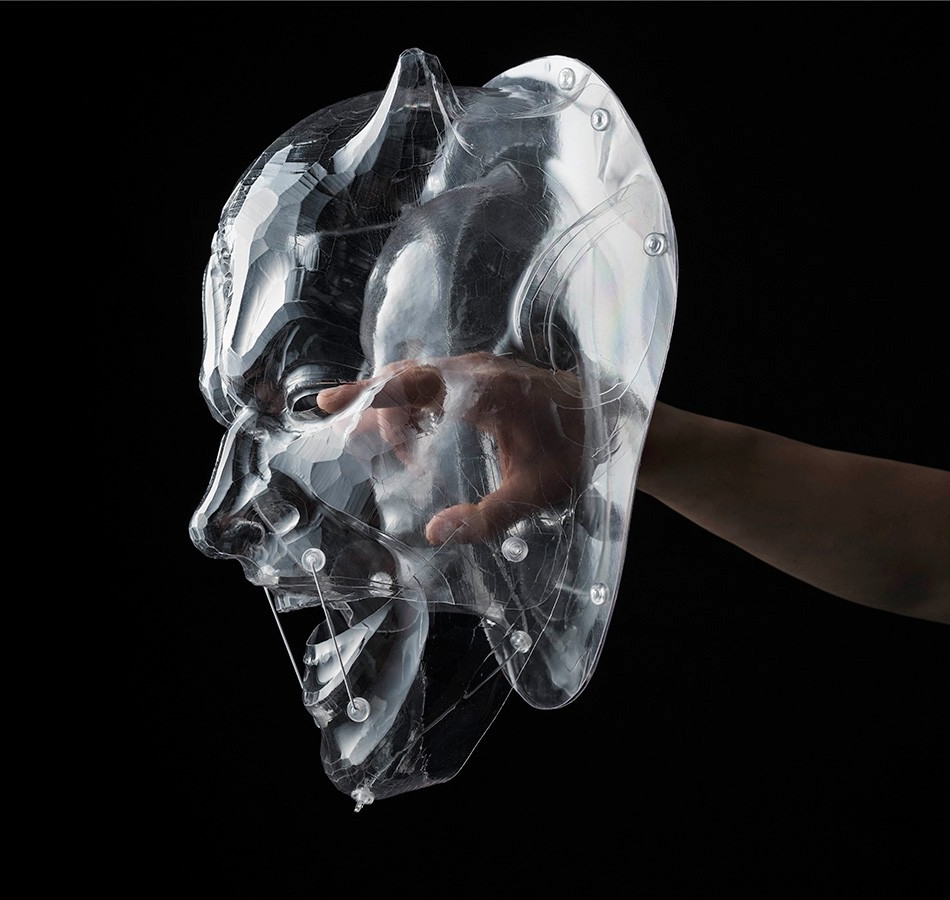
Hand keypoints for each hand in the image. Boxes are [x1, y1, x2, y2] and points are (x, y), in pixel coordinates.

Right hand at [318, 352, 584, 544]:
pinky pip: (438, 381)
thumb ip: (485, 517)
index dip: (375, 399)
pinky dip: (414, 400)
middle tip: (334, 414)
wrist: (615, 423)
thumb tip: (433, 534)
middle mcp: (479, 371)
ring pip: (421, 376)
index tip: (345, 413)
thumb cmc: (577, 453)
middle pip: (409, 374)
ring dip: (393, 402)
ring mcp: (482, 370)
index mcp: (486, 391)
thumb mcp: (534, 494)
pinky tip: (408, 430)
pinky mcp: (487, 377)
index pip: (414, 385)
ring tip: (369, 435)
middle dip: (370, 397)